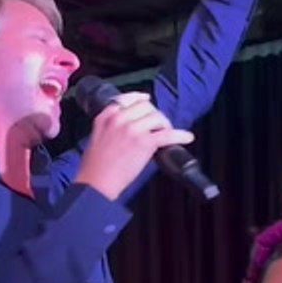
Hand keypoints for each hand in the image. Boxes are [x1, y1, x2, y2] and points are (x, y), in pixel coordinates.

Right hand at [74, 93, 193, 200]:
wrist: (95, 183)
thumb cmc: (94, 167)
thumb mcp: (95, 138)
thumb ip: (109, 126)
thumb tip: (127, 125)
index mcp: (106, 117)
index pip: (127, 99)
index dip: (140, 100)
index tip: (146, 101)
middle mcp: (119, 119)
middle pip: (145, 106)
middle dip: (154, 114)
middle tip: (157, 125)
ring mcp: (133, 129)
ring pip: (157, 116)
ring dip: (164, 124)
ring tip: (165, 134)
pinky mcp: (144, 143)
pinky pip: (167, 134)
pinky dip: (180, 135)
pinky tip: (187, 137)